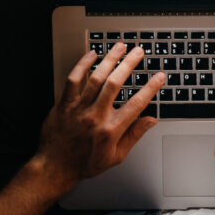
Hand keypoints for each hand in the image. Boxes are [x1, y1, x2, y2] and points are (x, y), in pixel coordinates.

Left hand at [36, 42, 165, 189]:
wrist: (55, 167)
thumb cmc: (85, 163)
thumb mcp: (116, 156)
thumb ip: (134, 135)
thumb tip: (151, 120)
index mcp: (111, 130)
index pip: (136, 104)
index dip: (150, 88)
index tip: (159, 77)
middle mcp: (95, 116)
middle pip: (116, 83)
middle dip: (129, 64)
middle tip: (138, 52)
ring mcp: (78, 108)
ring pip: (96, 78)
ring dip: (109, 59)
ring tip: (120, 47)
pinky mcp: (64, 104)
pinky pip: (73, 79)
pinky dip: (82, 65)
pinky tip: (91, 54)